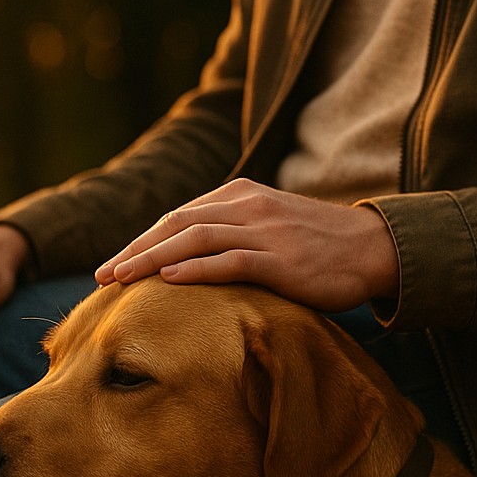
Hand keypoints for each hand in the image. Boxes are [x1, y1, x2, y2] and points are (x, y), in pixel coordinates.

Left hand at [94, 179, 398, 313]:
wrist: (373, 248)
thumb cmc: (319, 246)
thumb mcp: (270, 228)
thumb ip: (233, 234)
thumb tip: (190, 260)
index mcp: (241, 195)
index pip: (178, 216)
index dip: (142, 240)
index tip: (114, 264)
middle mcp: (247, 206)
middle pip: (175, 224)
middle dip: (135, 250)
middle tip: (102, 276)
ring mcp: (264, 230)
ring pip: (193, 239)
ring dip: (151, 259)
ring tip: (120, 280)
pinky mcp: (281, 258)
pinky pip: (228, 261)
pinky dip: (194, 269)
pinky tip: (167, 281)